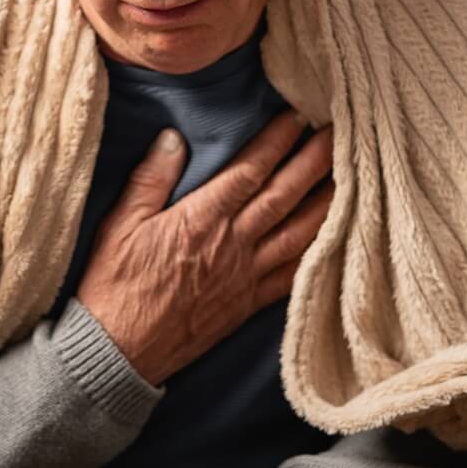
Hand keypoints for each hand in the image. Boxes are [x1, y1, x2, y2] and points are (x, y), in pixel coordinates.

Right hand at [76, 109, 332, 386]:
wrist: (119, 351)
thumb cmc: (114, 285)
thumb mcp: (120, 224)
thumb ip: (151, 178)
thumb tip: (174, 137)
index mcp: (201, 219)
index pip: (250, 171)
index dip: (278, 141)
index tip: (298, 116)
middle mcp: (232, 245)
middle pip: (284, 195)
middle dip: (315, 161)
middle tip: (341, 132)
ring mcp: (245, 276)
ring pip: (299, 233)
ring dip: (327, 202)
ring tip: (352, 176)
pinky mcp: (249, 304)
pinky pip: (293, 275)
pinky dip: (318, 253)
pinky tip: (335, 238)